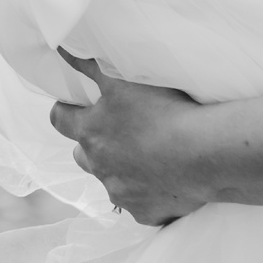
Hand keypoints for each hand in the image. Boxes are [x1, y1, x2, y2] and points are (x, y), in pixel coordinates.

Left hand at [46, 51, 208, 226]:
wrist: (202, 155)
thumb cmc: (161, 111)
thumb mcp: (122, 80)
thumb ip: (91, 65)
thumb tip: (64, 49)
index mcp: (91, 132)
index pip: (59, 120)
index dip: (64, 110)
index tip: (73, 105)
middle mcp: (100, 167)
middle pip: (82, 156)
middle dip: (91, 144)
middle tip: (114, 133)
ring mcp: (122, 193)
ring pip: (110, 182)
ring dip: (120, 170)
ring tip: (144, 157)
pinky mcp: (146, 213)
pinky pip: (140, 205)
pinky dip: (148, 194)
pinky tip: (166, 181)